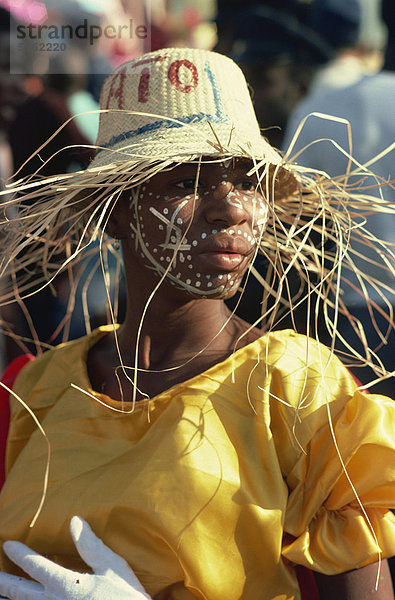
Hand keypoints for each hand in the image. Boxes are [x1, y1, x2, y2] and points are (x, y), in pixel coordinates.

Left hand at [0, 516, 151, 599]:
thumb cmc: (126, 599)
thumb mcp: (113, 568)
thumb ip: (91, 546)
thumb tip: (75, 521)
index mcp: (66, 585)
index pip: (36, 566)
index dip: (20, 554)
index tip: (7, 544)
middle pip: (20, 592)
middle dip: (4, 582)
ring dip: (11, 599)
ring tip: (0, 594)